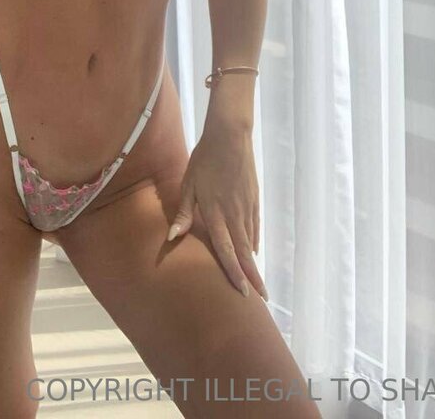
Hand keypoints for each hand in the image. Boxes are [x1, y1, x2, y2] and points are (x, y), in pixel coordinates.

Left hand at [167, 124, 266, 300]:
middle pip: (244, 253)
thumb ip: (183, 212)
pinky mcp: (254, 198)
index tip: (243, 293)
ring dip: (253, 263)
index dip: (234, 273)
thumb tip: (171, 238)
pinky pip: (254, 226)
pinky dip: (253, 241)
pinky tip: (252, 250)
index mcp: (216, 213)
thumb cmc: (204, 159)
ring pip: (250, 241)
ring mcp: (247, 207)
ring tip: (257, 281)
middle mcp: (235, 214)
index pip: (226, 250)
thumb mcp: (189, 183)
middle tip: (262, 299)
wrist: (230, 136)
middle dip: (253, 277)